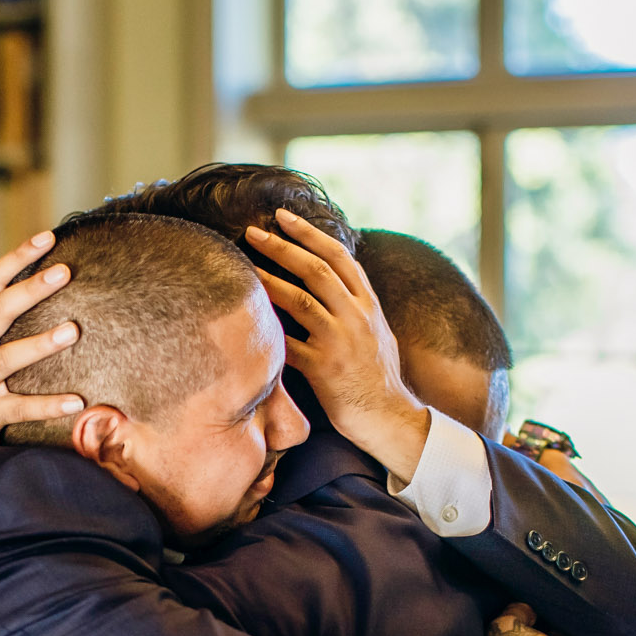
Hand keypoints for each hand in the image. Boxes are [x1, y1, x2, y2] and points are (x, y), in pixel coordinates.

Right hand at [0, 231, 87, 468]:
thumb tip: (43, 282)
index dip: (17, 258)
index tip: (47, 237)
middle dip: (30, 289)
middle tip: (63, 271)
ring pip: (6, 358)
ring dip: (39, 344)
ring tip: (72, 331)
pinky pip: (20, 408)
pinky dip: (48, 405)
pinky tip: (76, 401)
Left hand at [242, 210, 430, 481]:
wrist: (391, 418)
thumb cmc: (379, 378)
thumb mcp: (377, 332)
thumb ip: (356, 306)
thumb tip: (335, 284)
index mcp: (369, 304)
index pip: (340, 256)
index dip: (310, 233)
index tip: (283, 217)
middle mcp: (357, 317)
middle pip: (316, 269)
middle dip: (282, 246)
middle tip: (252, 231)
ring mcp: (341, 342)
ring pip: (300, 300)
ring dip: (269, 279)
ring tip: (244, 266)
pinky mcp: (324, 370)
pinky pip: (289, 345)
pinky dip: (267, 331)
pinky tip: (246, 319)